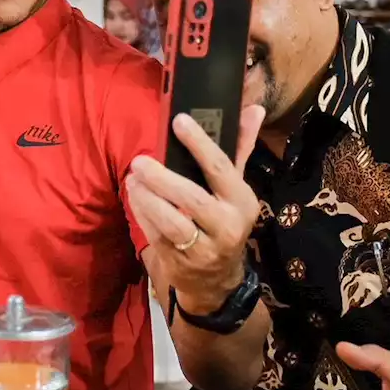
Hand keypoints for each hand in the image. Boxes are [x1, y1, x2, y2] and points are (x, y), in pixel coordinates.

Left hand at [125, 106, 265, 313]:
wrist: (218, 280)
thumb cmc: (225, 221)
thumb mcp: (236, 189)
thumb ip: (240, 149)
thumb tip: (255, 108)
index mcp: (242, 201)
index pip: (221, 168)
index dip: (199, 143)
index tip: (178, 121)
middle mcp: (226, 225)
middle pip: (192, 198)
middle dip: (163, 178)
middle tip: (140, 160)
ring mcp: (202, 247)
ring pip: (172, 221)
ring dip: (148, 198)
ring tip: (133, 178)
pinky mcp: (179, 262)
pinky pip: (156, 235)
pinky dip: (142, 214)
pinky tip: (134, 196)